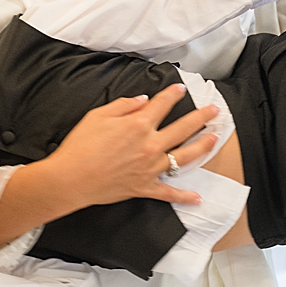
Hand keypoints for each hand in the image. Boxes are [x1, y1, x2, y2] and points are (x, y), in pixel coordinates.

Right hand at [47, 83, 217, 207]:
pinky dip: (184, 197)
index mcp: (138, 124)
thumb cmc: (80, 146)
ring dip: (202, 146)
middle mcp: (150, 145)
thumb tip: (143, 100)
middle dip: (201, 117)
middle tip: (214, 110)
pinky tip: (198, 198)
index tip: (181, 88)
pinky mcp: (144, 187)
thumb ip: (124, 105)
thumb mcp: (98, 115)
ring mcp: (150, 168)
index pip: (162, 104)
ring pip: (184, 156)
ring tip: (214, 139)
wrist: (70, 179)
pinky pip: (169, 193)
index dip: (172, 94)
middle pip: (183, 128)